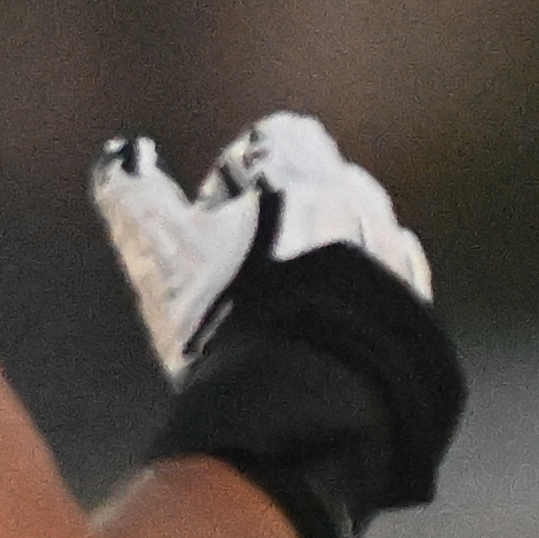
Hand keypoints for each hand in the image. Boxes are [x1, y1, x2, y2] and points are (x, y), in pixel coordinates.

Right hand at [94, 114, 459, 537]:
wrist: (315, 399)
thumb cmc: (228, 316)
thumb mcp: (159, 251)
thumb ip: (134, 195)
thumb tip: (123, 154)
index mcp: (302, 172)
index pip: (275, 138)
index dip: (238, 172)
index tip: (214, 217)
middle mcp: (359, 202)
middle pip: (323, 184)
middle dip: (287, 215)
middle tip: (245, 271)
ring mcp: (395, 257)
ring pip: (361, 235)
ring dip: (328, 259)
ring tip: (286, 312)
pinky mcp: (416, 313)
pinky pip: (389, 290)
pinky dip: (359, 304)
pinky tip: (326, 341)